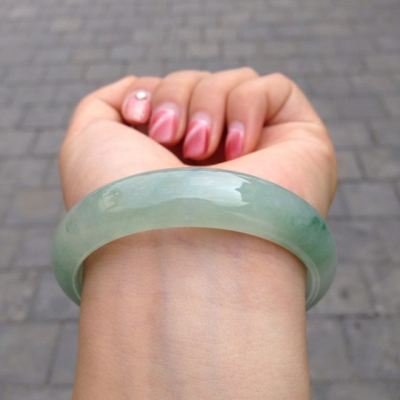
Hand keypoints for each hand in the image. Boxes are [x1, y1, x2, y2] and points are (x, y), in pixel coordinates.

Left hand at [60, 68, 336, 216]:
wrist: (175, 251)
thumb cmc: (124, 200)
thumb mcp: (90, 142)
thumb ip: (107, 103)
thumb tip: (143, 86)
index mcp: (177, 161)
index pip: (174, 95)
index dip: (154, 94)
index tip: (137, 116)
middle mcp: (218, 161)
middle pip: (202, 83)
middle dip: (177, 97)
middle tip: (167, 141)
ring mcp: (260, 153)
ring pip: (235, 81)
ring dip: (207, 105)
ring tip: (200, 152)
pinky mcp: (300, 144)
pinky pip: (274, 88)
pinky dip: (245, 106)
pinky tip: (237, 152)